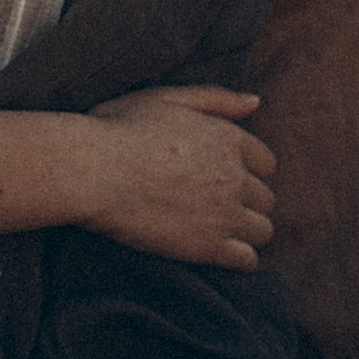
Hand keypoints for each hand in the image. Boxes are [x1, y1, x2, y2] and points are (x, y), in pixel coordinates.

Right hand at [80, 88, 275, 268]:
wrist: (92, 170)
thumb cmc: (119, 129)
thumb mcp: (166, 98)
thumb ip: (215, 99)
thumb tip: (256, 102)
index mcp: (228, 139)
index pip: (266, 163)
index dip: (247, 172)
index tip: (225, 179)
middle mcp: (234, 176)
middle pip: (265, 198)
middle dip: (247, 203)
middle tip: (219, 208)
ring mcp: (224, 213)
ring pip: (262, 230)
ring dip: (247, 231)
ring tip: (220, 232)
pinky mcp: (208, 246)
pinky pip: (247, 259)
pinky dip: (241, 258)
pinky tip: (220, 253)